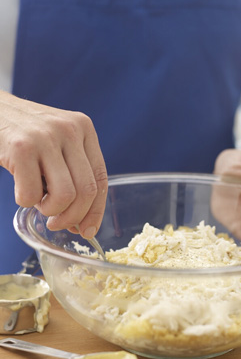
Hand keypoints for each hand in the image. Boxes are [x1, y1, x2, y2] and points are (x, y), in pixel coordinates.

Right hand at [0, 90, 107, 238]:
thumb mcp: (56, 142)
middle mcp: (70, 130)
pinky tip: (21, 191)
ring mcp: (47, 137)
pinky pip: (32, 194)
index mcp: (84, 128)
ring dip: (50, 211)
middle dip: (72, 218)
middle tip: (56, 223)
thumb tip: (82, 223)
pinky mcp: (22, 147)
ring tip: (38, 202)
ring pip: (66, 196)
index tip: (87, 230)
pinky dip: (26, 202)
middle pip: (87, 191)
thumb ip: (72, 174)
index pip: (101, 179)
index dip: (96, 211)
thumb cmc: (23, 134)